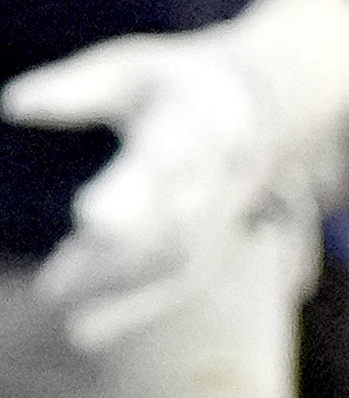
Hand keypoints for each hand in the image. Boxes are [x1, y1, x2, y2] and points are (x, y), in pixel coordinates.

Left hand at [9, 0, 348, 354]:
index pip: (167, 161)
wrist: (273, 99)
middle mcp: (224, 175)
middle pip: (176, 229)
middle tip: (55, 288)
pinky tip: (87, 328)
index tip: (89, 220)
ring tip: (64, 313)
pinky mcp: (225, 240)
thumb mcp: (128, 68)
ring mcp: (230, 214)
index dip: (134, 192)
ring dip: (123, 295)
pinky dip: (138, 309)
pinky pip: (186, 281)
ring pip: (181, 264)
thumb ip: (74, 89)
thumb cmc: (179, 78)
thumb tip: (12, 106)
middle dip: (117, 263)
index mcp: (201, 121)